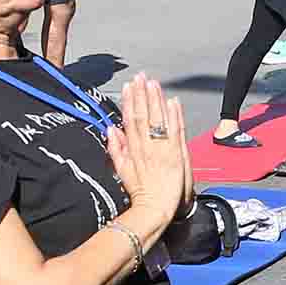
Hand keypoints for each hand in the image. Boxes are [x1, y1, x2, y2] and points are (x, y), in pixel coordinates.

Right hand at [107, 74, 193, 233]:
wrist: (155, 208)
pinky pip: (175, 131)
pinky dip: (174, 116)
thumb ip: (115, 149)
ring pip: (158, 119)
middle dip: (142, 94)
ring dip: (156, 100)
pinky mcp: (176, 155)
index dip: (129, 101)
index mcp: (133, 149)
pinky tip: (172, 101)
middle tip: (141, 76)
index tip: (129, 86)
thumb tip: (110, 129)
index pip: (130, 120)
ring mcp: (162, 149)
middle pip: (143, 115)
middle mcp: (147, 146)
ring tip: (154, 83)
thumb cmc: (140, 191)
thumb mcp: (122, 170)